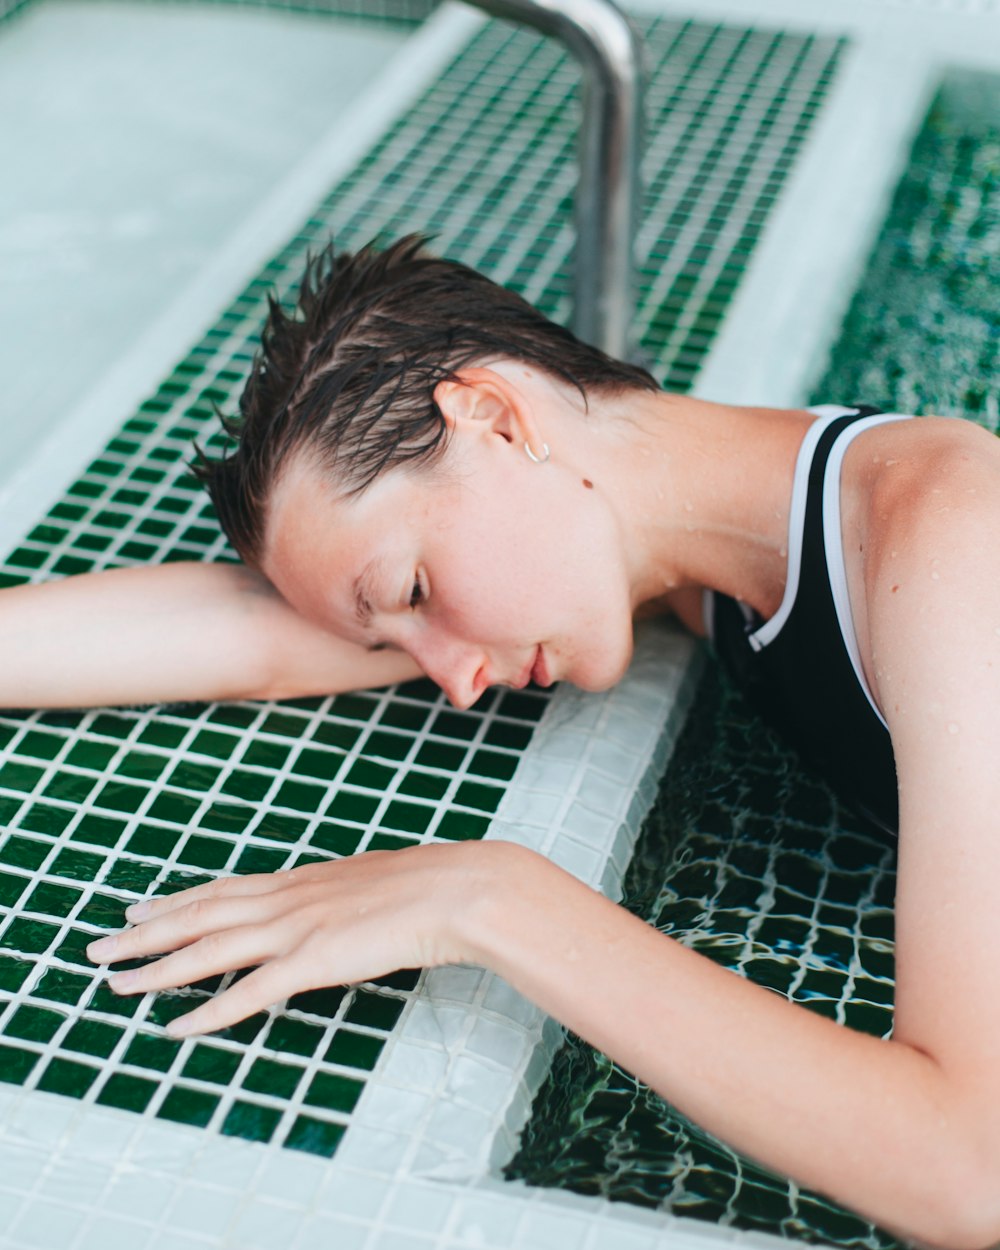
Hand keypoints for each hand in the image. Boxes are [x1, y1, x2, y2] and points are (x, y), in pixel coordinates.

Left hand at [85, 843, 493, 1037]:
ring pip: (209, 948)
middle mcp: (288, 898)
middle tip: (102, 943)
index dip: (178, 899)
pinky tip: (177, 1026)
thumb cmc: (428, 885)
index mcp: (303, 879)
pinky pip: (248, 993)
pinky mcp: (312, 961)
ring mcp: (296, 928)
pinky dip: (208, 1011)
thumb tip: (336, 906)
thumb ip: (342, 896)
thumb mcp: (372, 882)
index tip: (141, 904)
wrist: (458, 889)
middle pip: (200, 914)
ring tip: (115, 982)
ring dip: (157, 968)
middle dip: (145, 931)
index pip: (224, 888)